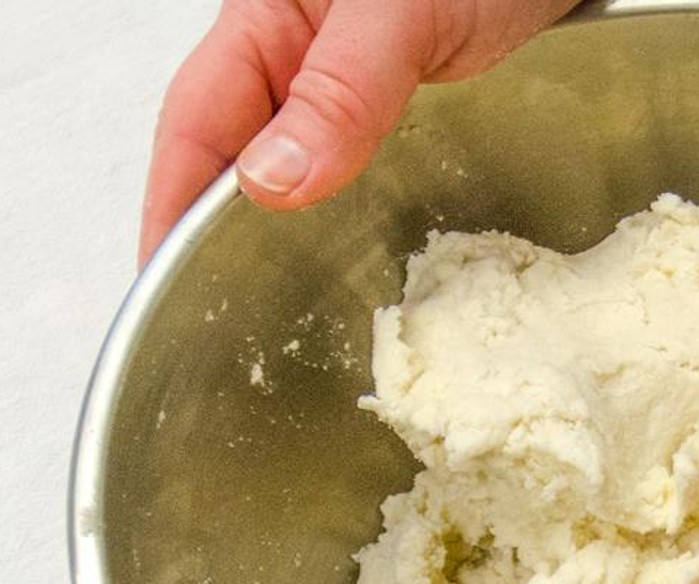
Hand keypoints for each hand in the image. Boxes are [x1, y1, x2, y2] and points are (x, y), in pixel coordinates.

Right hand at [140, 0, 579, 264]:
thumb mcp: (399, 15)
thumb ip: (339, 92)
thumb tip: (273, 181)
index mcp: (269, 20)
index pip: (197, 125)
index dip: (173, 206)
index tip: (164, 279)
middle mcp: (302, 52)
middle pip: (237, 151)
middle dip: (216, 230)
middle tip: (213, 310)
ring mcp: (351, 78)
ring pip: (296, 163)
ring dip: (281, 226)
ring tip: (268, 295)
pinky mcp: (405, 98)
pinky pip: (353, 162)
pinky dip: (342, 209)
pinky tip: (347, 245)